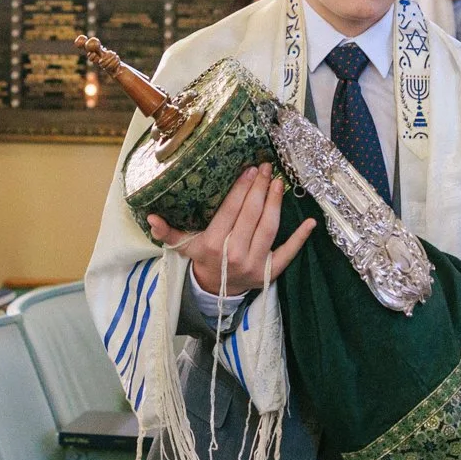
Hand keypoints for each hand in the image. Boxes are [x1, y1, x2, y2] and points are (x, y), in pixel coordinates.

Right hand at [145, 164, 315, 297]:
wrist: (215, 291)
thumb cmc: (201, 260)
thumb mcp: (183, 247)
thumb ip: (167, 232)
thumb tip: (150, 216)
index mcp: (212, 245)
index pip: (231, 211)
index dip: (241, 189)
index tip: (249, 170)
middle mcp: (234, 254)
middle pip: (252, 215)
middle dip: (260, 188)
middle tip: (266, 168)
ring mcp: (254, 264)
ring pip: (269, 228)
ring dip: (276, 203)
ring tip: (279, 182)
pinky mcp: (270, 272)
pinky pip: (287, 254)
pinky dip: (300, 239)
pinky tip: (310, 222)